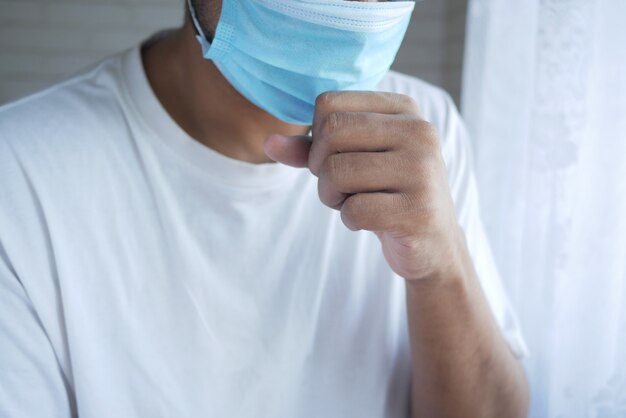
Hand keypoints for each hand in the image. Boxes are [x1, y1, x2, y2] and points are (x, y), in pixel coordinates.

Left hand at [264, 91, 465, 281]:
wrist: (432, 242)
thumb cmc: (386, 193)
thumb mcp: (352, 162)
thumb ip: (311, 149)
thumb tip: (268, 143)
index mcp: (403, 109)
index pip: (328, 104)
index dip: (317, 137)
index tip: (338, 158)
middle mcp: (419, 131)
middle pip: (330, 132)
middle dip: (321, 167)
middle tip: (340, 186)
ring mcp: (422, 170)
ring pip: (336, 171)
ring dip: (332, 196)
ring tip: (356, 202)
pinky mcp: (418, 210)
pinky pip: (353, 210)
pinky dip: (351, 220)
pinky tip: (373, 221)